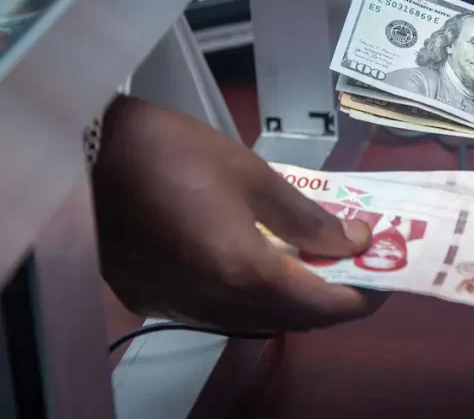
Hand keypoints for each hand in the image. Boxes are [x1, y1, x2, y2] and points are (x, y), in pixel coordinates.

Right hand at [92, 96, 385, 331]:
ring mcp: (181, 305)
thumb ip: (307, 218)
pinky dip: (252, 298)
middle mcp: (214, 301)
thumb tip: (354, 239)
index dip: (362, 297)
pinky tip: (263, 266)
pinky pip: (220, 312)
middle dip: (333, 299)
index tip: (387, 278)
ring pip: (256, 320)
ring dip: (294, 301)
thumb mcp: (252, 175)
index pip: (321, 306)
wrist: (86, 155)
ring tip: (319, 265)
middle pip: (292, 319)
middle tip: (359, 268)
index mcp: (243, 270)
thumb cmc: (170, 152)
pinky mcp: (156, 299)